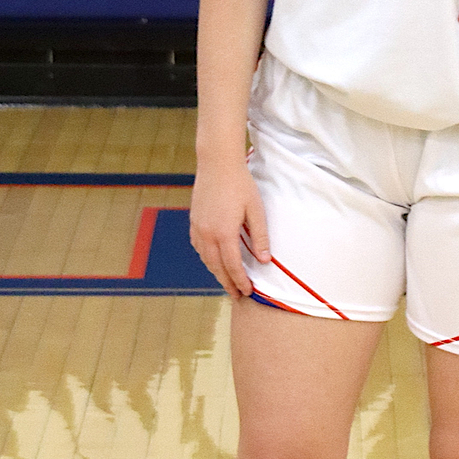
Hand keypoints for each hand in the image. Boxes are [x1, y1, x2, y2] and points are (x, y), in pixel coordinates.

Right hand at [190, 157, 269, 298]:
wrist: (217, 163)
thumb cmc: (240, 184)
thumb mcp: (256, 210)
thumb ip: (260, 237)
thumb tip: (264, 260)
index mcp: (224, 233)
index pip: (232, 266)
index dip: (240, 281)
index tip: (247, 292)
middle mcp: (207, 233)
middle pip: (216, 267)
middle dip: (227, 282)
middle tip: (236, 295)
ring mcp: (198, 227)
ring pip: (205, 258)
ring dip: (216, 271)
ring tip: (227, 280)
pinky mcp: (194, 220)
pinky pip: (198, 246)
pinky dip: (206, 257)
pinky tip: (213, 259)